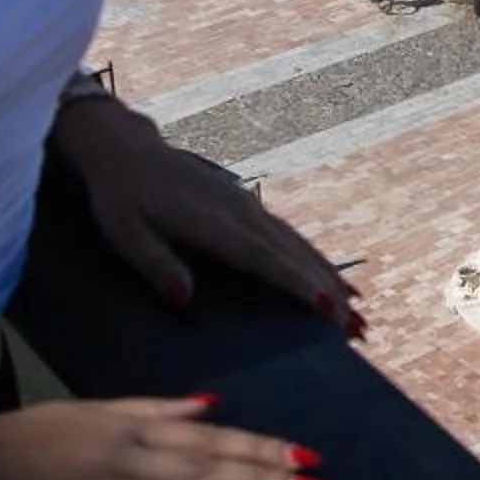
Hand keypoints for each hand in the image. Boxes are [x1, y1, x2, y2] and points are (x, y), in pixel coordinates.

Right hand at [0, 395, 326, 479]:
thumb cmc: (23, 438)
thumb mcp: (90, 412)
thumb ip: (152, 410)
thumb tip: (210, 406)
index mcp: (126, 430)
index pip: (208, 440)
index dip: (259, 448)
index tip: (305, 457)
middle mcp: (118, 460)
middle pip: (201, 470)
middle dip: (260, 477)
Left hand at [51, 98, 360, 333]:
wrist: (127, 152)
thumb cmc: (121, 198)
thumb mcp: (124, 232)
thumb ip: (155, 264)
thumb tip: (184, 298)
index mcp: (211, 222)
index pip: (261, 258)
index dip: (295, 283)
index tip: (326, 307)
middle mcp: (240, 212)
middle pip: (293, 255)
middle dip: (328, 292)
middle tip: (357, 328)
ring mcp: (248, 207)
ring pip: (298, 246)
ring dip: (330, 279)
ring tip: (358, 314)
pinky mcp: (248, 207)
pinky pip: (290, 238)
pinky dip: (315, 262)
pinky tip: (331, 281)